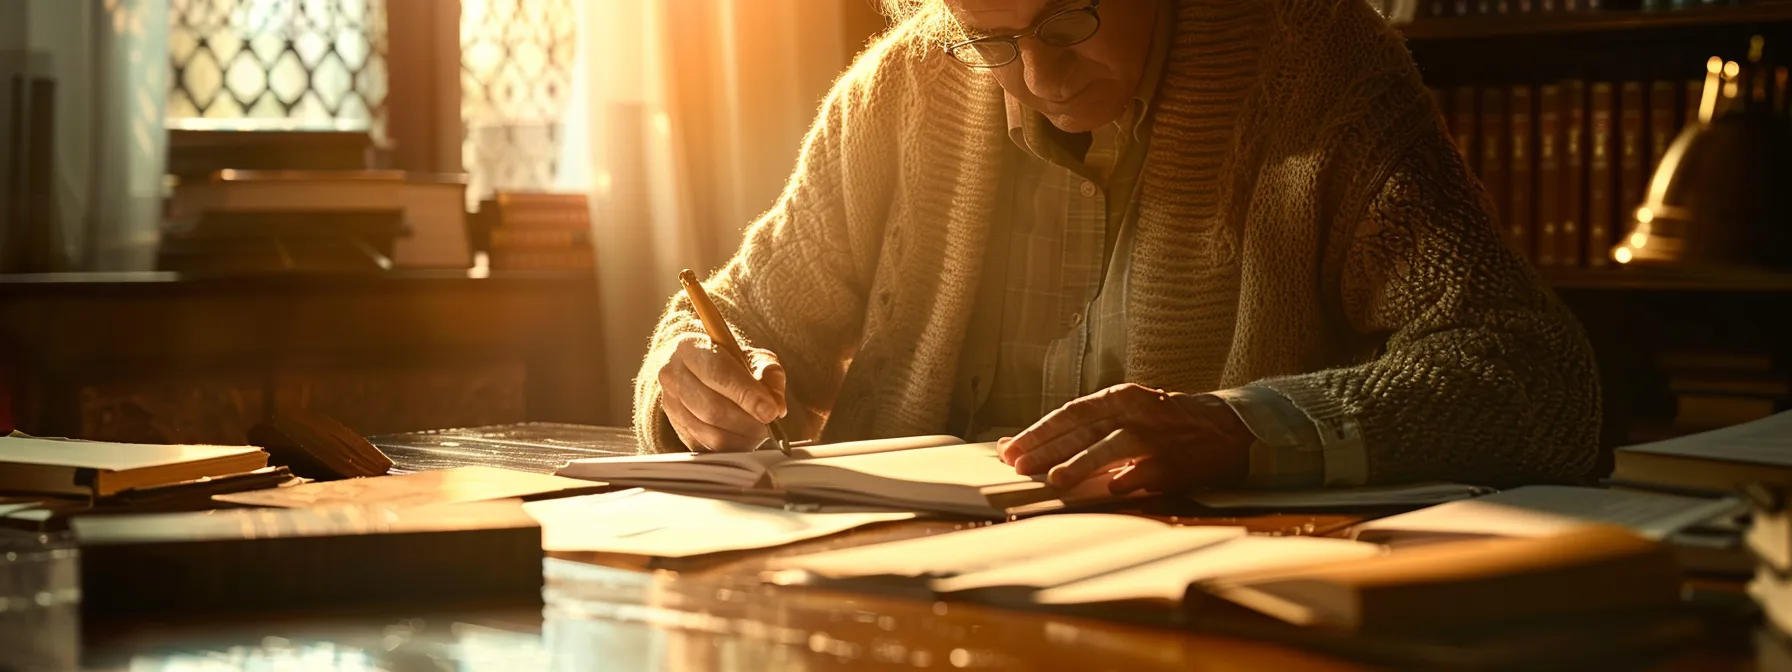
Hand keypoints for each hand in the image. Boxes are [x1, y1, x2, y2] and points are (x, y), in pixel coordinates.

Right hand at [656, 333, 786, 451]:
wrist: (695, 369)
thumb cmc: (727, 361)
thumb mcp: (752, 357)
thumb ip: (769, 376)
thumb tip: (777, 406)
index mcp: (690, 347)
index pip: (718, 372)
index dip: (746, 394)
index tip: (770, 411)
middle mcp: (673, 375)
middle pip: (711, 408)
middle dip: (747, 421)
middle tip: (769, 425)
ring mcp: (670, 405)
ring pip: (709, 432)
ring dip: (742, 437)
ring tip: (759, 431)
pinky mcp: (676, 429)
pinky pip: (707, 448)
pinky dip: (731, 447)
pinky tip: (744, 437)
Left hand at [998, 384, 1254, 494]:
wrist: (1224, 428)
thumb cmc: (1162, 423)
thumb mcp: (1123, 417)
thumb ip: (1077, 433)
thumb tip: (1019, 447)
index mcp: (1117, 399)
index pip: (1069, 416)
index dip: (1038, 433)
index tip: (1009, 449)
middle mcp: (1133, 413)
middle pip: (1083, 430)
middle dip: (1049, 449)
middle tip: (1019, 466)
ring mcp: (1154, 437)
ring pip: (1113, 446)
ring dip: (1084, 462)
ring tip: (1056, 480)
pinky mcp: (1175, 462)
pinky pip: (1148, 471)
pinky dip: (1130, 480)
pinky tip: (1112, 490)